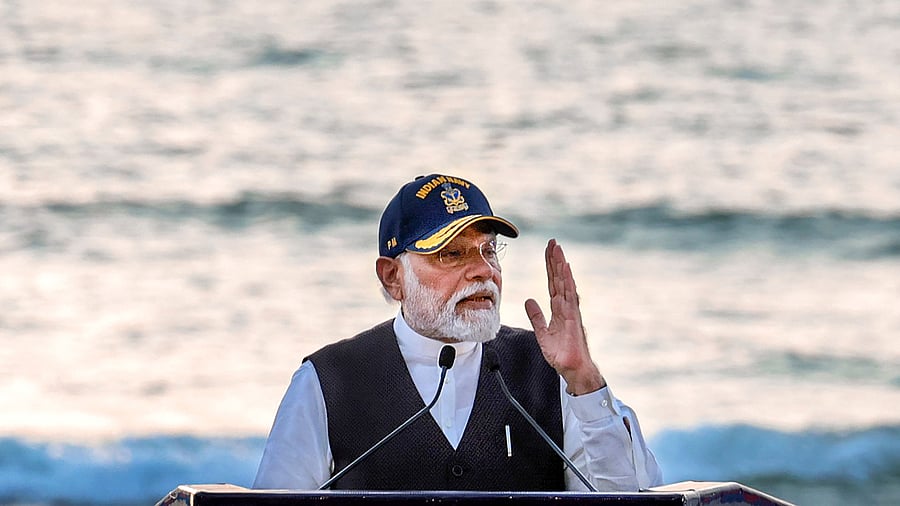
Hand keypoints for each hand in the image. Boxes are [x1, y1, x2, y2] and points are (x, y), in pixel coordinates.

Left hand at [525, 239, 605, 394]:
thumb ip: (536, 316)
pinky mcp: (573, 317)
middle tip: (552, 242)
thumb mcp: (542, 332)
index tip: (548, 251)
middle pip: (559, 278)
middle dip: (555, 260)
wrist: (571, 368)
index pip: (552, 283)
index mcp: (558, 308)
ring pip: (565, 282)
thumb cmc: (561, 353)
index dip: (549, 267)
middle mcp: (565, 305)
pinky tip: (566, 268)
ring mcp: (570, 310)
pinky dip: (568, 280)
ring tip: (558, 248)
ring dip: (561, 265)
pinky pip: (570, 295)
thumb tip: (529, 301)